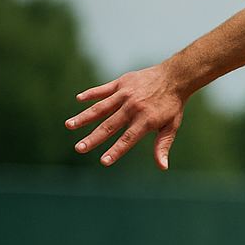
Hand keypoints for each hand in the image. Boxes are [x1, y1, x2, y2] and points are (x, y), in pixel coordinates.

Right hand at [65, 64, 186, 167]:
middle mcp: (133, 107)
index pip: (128, 139)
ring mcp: (125, 94)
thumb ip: (162, 145)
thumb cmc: (173, 105)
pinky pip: (103, 89)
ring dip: (84, 117)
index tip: (103, 161)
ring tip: (69, 125)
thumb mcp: (172, 126)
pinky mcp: (121, 83)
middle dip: (93, 138)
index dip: (116, 150)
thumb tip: (163, 166)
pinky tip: (79, 100)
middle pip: (109, 125)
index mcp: (146, 120)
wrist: (175, 77)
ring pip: (101, 107)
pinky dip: (91, 94)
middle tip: (79, 148)